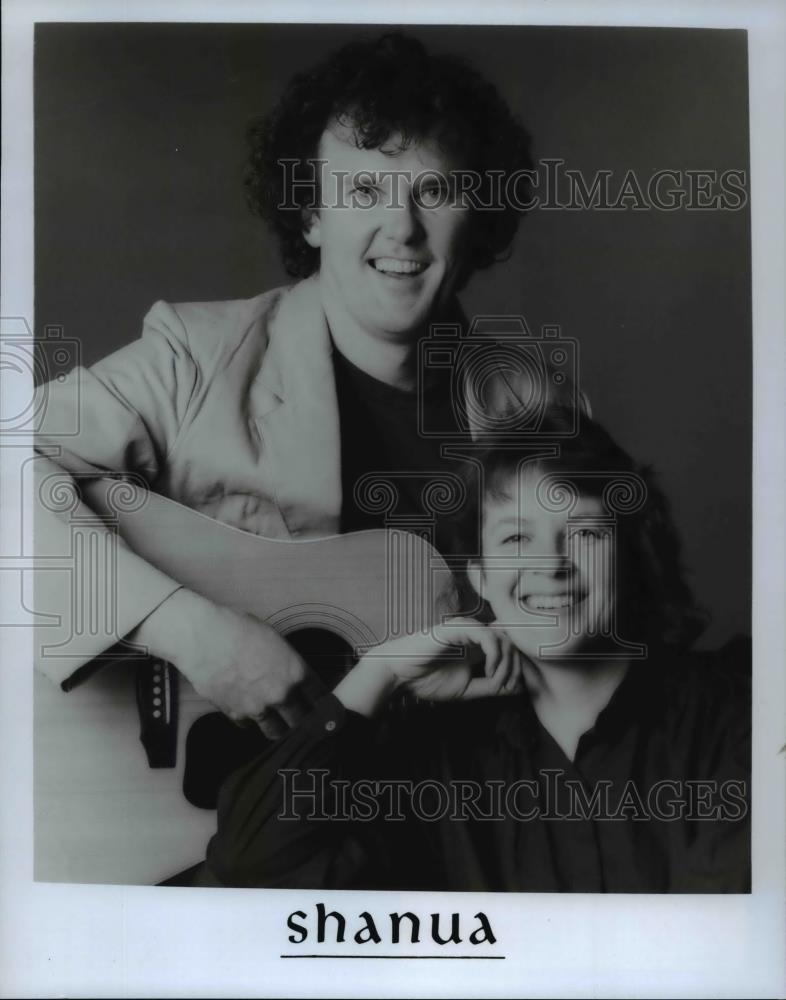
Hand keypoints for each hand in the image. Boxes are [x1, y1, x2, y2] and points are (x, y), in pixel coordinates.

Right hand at [130, 589, 325, 738]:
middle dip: (302, 721)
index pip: (321, 700)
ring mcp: (257, 708)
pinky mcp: (235, 714)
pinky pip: (248, 725)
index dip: (323, 706)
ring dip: (278, 726)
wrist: (203, 637)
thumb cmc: (237, 630)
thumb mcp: (274, 640)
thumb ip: (288, 664)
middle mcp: (280, 695)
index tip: (323, 710)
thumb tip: (294, 677)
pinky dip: (249, 720)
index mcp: (295, 672)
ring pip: (276, 732)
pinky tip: (248, 708)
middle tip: (300, 718)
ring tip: (277, 720)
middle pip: (301, 722)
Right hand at [361, 617, 521, 703]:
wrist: (400, 675)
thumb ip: (490, 687)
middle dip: (515, 666)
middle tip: (506, 686)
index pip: (509, 647)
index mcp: (476, 646)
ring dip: (506, 663)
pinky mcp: (459, 628)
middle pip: (511, 641)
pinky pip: (488, 637)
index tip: (512, 688)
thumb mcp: (466, 688)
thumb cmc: (427, 680)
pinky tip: (490, 671)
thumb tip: (517, 688)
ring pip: (504, 638)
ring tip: (497, 681)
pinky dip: (495, 656)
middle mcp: (474, 634)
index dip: (517, 666)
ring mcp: (467, 628)